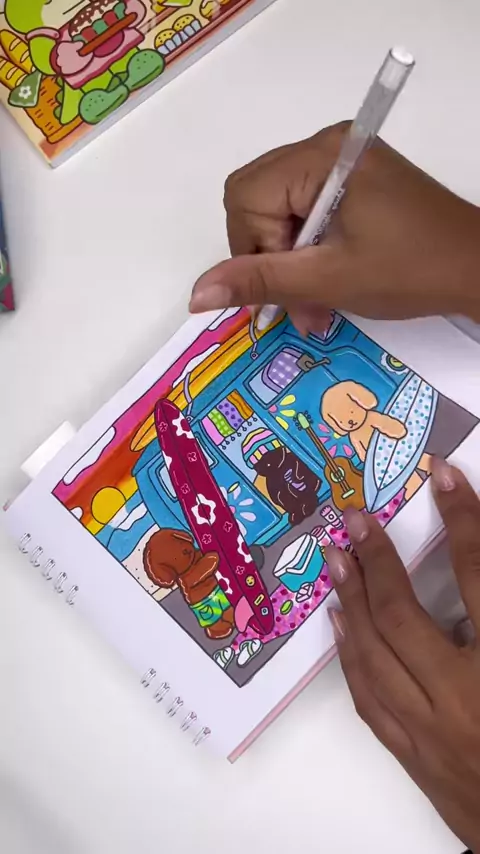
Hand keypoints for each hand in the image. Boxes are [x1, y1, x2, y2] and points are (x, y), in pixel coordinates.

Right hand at [190, 123, 479, 334]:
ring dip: (288, 263)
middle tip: (294, 304)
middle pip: (255, 199)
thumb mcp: (329, 280)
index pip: (245, 198)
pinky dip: (306, 251)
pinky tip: (324, 284)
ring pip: (278, 210)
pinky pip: (304, 210)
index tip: (286, 291)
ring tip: (313, 308)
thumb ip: (259, 281)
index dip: (253, 250)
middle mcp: (326, 146)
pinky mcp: (353, 179)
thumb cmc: (409, 270)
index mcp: (321, 157)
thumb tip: (194, 294)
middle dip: (267, 258)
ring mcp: (341, 160)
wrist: (476, 267)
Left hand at [326, 458, 479, 851]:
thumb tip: (473, 566)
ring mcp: (433, 736)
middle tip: (353, 518)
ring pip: (375, 658)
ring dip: (353, 602)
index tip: (445, 477)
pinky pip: (370, 702)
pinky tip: (342, 627)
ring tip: (336, 560)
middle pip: (406, 616)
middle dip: (378, 560)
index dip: (464, 520)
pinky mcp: (417, 762)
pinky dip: (352, 657)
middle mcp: (463, 702)